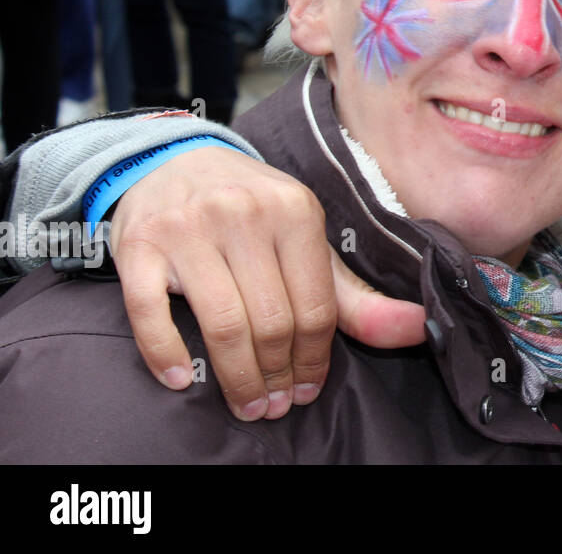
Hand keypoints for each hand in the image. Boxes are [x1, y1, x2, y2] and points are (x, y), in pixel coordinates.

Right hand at [108, 145, 426, 420]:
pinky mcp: (139, 244)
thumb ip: (354, 294)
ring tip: (245, 404)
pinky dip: (166, 355)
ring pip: (221, 323)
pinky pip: (150, 314)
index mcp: (296, 211)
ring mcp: (188, 228)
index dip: (315, 360)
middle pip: (271, 321)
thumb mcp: (305, 239)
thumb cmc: (250, 212)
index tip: (308, 390)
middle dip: (277, 376)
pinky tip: (181, 380)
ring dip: (235, 377)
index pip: (316, 307)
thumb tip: (418, 329)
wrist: (173, 160)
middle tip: (273, 406)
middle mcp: (244, 214)